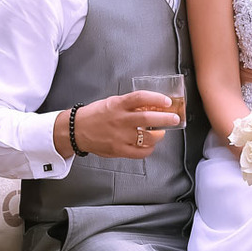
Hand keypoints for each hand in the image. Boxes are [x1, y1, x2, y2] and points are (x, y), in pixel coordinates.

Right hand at [54, 92, 178, 160]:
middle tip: (174, 119)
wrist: (77, 130)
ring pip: (147, 138)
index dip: (156, 98)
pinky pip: (140, 152)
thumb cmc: (95, 115)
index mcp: (117, 105)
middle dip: (165, 119)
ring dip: (159, 136)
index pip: (140, 98)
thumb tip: (152, 106)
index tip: (167, 101)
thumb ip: (130, 105)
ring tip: (161, 133)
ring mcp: (119, 136)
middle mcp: (119, 120)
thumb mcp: (111, 103)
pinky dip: (149, 149)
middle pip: (148, 119)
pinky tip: (150, 145)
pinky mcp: (118, 149)